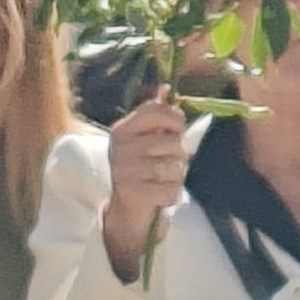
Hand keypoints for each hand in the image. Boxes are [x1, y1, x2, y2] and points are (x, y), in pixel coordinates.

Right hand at [102, 96, 190, 277]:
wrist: (127, 211)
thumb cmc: (143, 170)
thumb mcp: (147, 140)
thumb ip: (157, 115)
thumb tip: (166, 88)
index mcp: (122, 129)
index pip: (155, 110)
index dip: (175, 118)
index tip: (177, 129)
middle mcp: (119, 148)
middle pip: (171, 141)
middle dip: (179, 154)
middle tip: (169, 162)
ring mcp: (123, 171)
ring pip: (174, 166)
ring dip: (178, 175)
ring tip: (165, 179)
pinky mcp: (132, 194)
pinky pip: (171, 188)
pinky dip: (173, 194)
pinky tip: (162, 194)